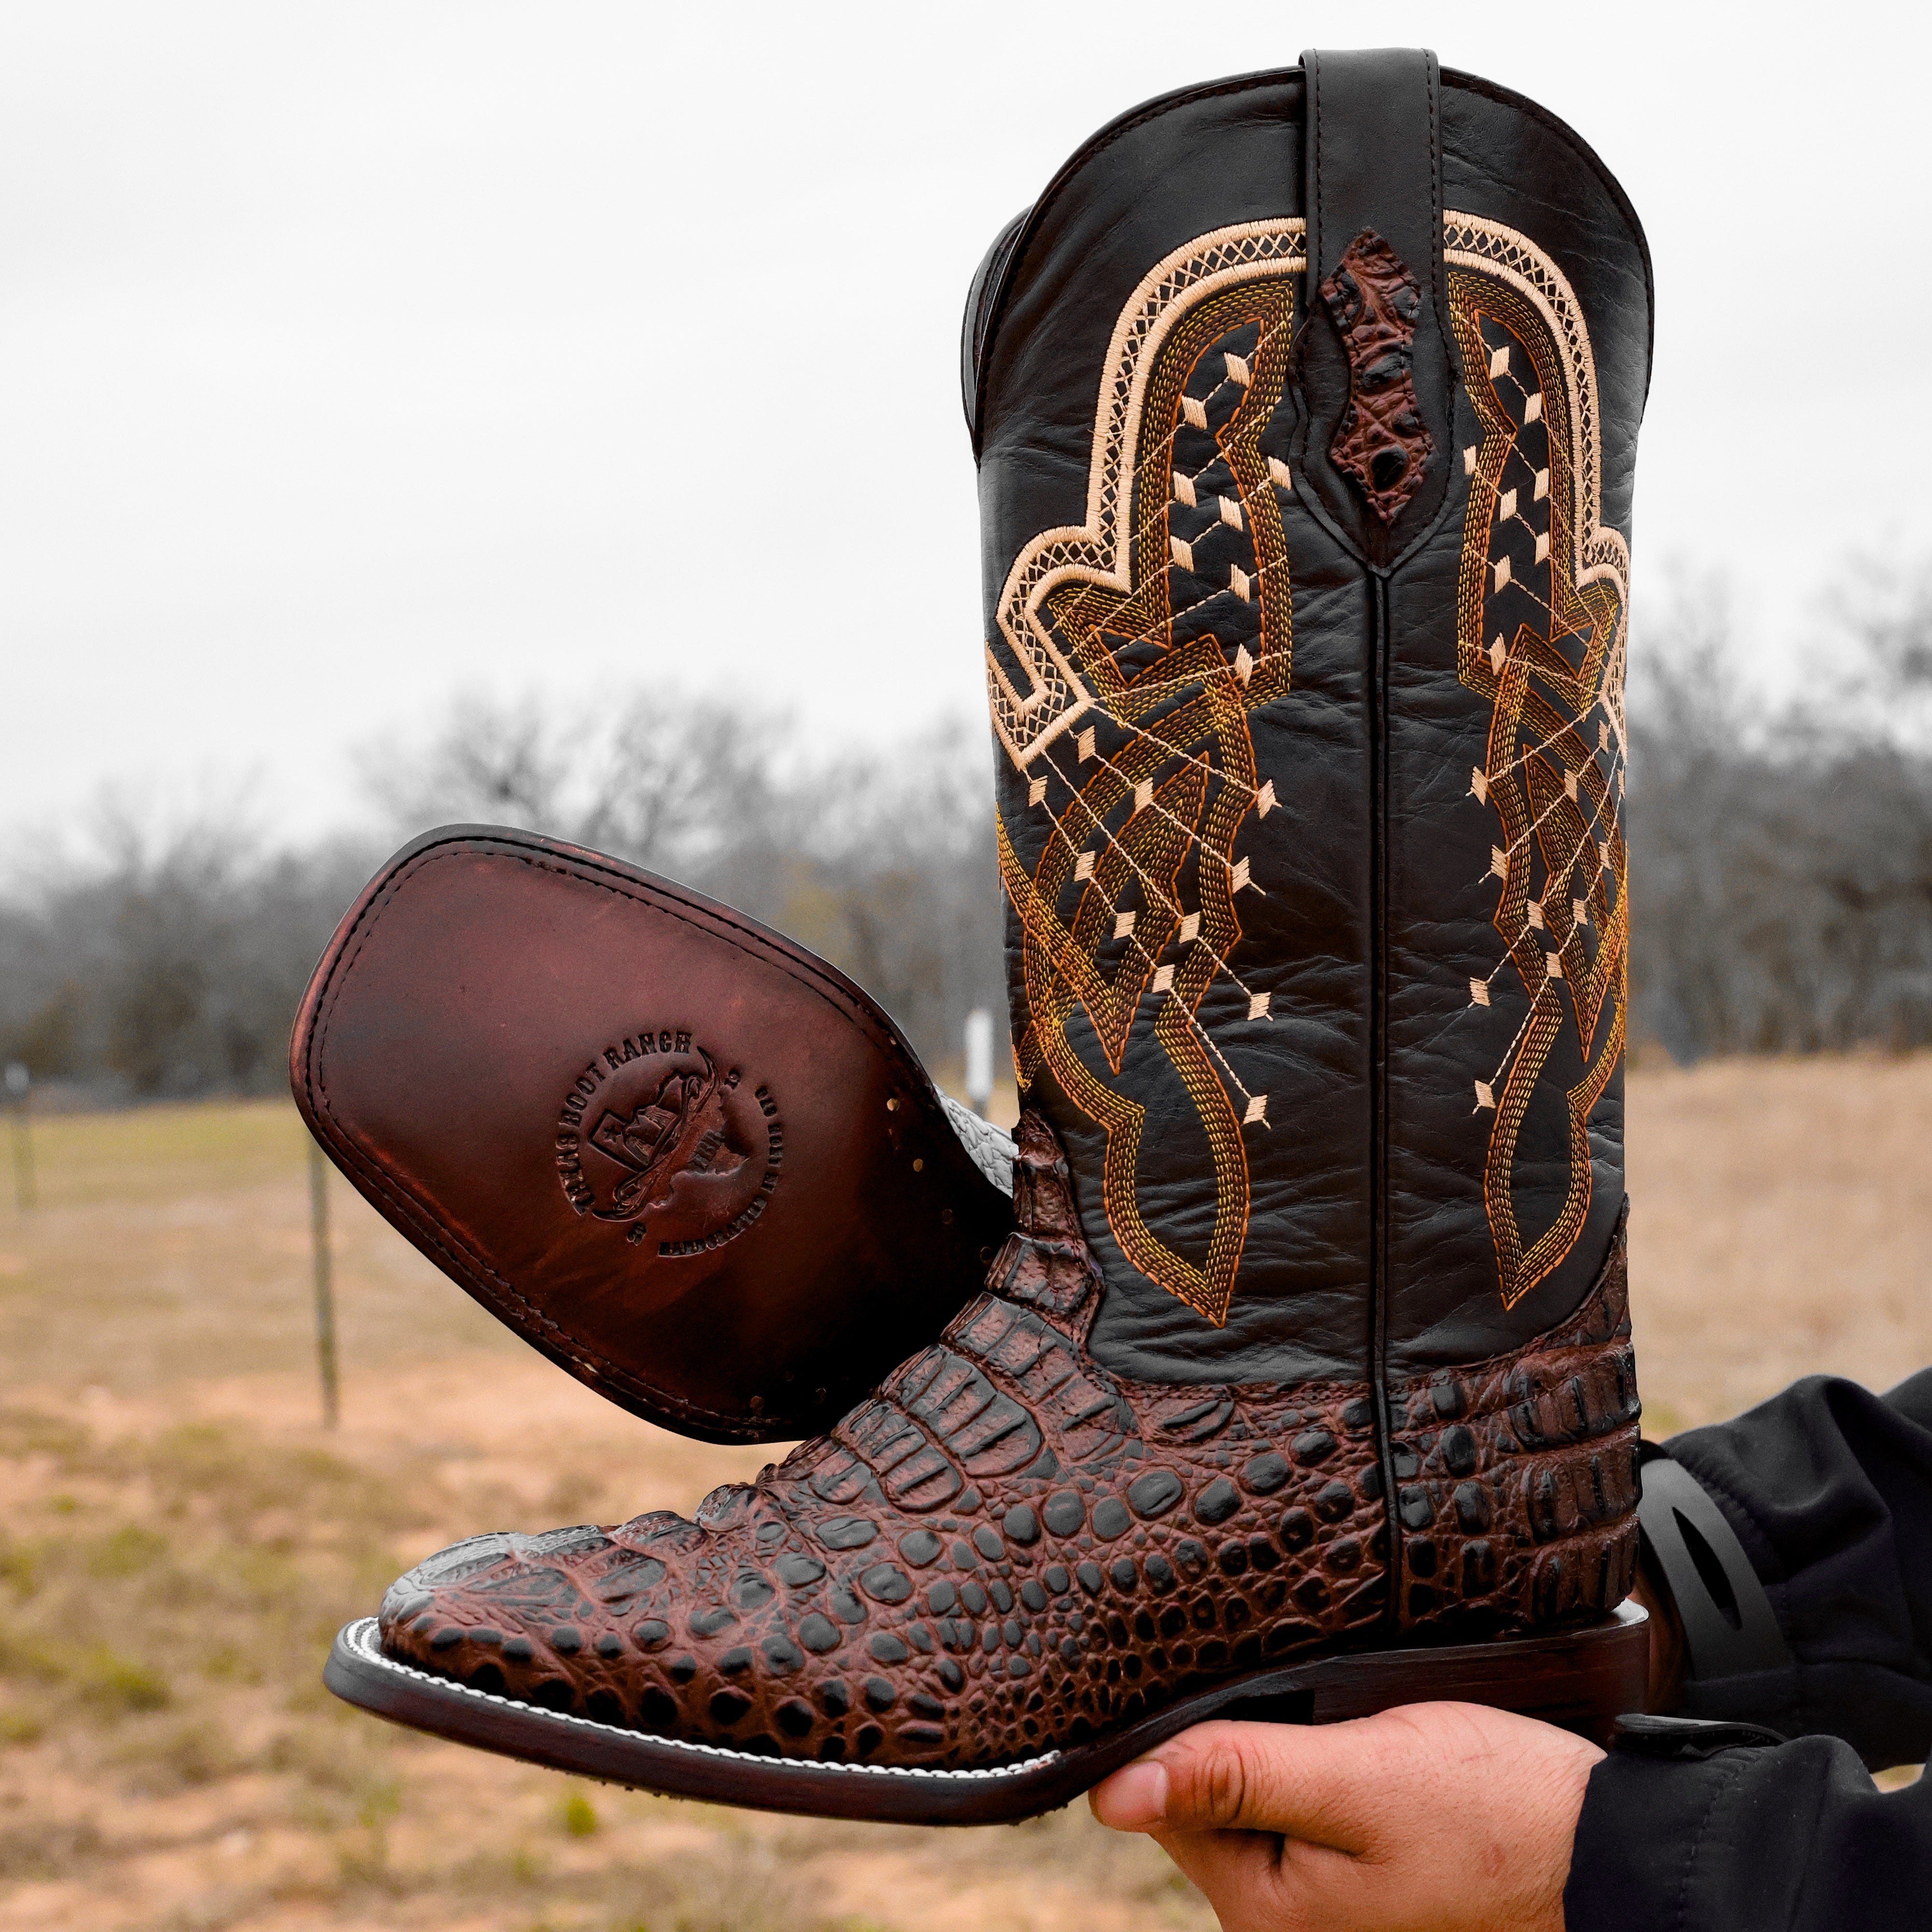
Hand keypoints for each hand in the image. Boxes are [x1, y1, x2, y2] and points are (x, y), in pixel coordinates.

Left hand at [1088, 1702, 1603, 1931]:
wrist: (1610, 1852)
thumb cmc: (1495, 1814)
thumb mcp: (1355, 1776)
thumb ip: (1235, 1774)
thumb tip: (1110, 1793)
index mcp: (1266, 1912)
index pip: (1171, 1798)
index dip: (1197, 1727)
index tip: (1249, 1686)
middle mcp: (1286, 1927)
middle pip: (1216, 1800)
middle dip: (1254, 1738)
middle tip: (1327, 1710)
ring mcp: (1330, 1912)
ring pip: (1266, 1799)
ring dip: (1295, 1750)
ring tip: (1358, 1730)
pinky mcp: (1365, 1888)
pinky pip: (1312, 1814)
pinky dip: (1330, 1772)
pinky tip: (1374, 1753)